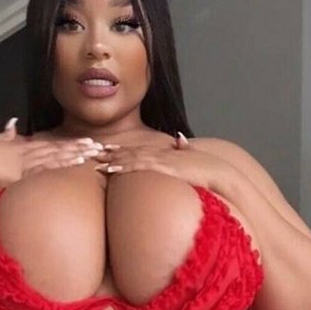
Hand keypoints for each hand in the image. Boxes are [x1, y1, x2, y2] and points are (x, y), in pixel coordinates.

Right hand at [0, 118, 105, 191]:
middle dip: (78, 147)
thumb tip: (11, 122)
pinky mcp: (25, 169)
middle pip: (57, 148)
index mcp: (19, 146)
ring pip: (57, 154)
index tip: (83, 144)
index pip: (48, 145)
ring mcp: (26, 160)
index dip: (66, 145)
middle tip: (98, 146)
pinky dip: (64, 161)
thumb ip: (4, 135)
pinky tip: (78, 160)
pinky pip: (48, 165)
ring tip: (94, 151)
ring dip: (76, 152)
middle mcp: (26, 151)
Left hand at [93, 132, 230, 194]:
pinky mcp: (162, 168)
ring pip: (131, 158)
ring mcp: (160, 160)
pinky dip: (123, 166)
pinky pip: (139, 167)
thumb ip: (184, 147)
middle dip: (111, 153)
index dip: (122, 148)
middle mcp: (160, 153)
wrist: (218, 172)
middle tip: (92, 153)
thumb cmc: (207, 169)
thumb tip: (180, 137)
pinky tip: (111, 168)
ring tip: (96, 162)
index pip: (139, 149)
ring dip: (112, 160)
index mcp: (165, 153)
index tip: (107, 149)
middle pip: (130, 151)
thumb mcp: (193, 157)